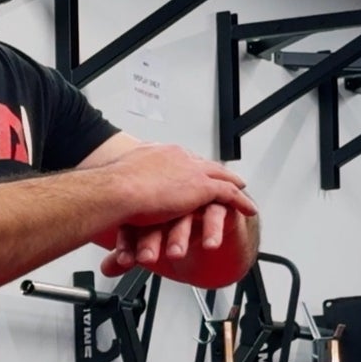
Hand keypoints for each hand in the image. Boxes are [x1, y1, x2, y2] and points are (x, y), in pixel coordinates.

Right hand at [97, 141, 248, 233]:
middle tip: (223, 174)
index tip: (192, 170)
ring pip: (220, 175)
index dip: (189, 165)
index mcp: (157, 153)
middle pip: (202, 162)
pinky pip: (229, 194)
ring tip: (241, 187)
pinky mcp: (203, 187)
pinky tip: (248, 208)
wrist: (117, 190)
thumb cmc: (112, 188)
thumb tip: (118, 189)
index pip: (179, 157)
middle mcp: (177, 157)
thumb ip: (124, 181)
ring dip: (232, 182)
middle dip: (213, 169)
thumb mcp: (118, 179)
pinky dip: (240, 201)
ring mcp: (192, 171)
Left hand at [100, 197, 255, 284]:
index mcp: (150, 202)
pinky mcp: (218, 202)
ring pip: (185, 215)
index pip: (135, 219)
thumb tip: (107, 269)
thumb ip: (129, 255)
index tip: (125, 260)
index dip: (128, 241)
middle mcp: (171, 197)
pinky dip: (213, 230)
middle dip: (151, 240)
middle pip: (158, 215)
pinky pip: (215, 214)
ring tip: (175, 254)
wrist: (215, 221)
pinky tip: (211, 245)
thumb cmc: (180, 227)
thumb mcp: (152, 243)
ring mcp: (194, 198)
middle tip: (146, 258)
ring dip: (180, 235)